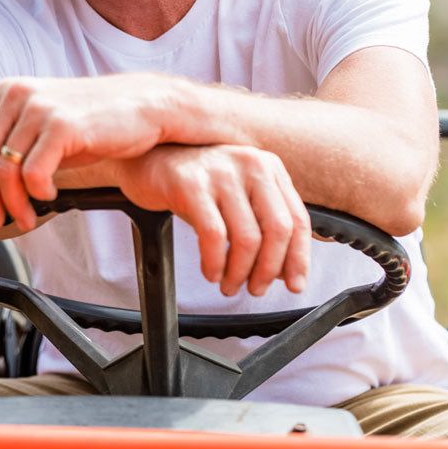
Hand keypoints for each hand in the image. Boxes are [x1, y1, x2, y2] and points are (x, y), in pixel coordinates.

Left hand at [0, 73, 169, 229]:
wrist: (146, 106)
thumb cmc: (97, 120)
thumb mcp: (48, 124)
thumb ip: (17, 142)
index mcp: (9, 91)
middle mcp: (19, 93)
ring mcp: (40, 106)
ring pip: (5, 169)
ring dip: (13, 203)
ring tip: (28, 218)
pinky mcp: (62, 124)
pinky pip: (34, 173)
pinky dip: (37, 194)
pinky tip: (50, 197)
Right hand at [114, 144, 310, 297]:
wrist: (149, 159)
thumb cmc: (198, 183)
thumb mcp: (239, 195)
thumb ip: (263, 222)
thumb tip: (285, 270)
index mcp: (268, 167)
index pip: (297, 219)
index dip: (298, 258)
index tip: (294, 284)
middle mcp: (250, 163)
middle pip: (278, 230)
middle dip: (268, 270)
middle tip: (255, 289)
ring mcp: (221, 171)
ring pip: (247, 238)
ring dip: (239, 273)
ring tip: (228, 284)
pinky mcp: (191, 183)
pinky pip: (214, 236)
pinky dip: (215, 263)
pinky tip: (211, 271)